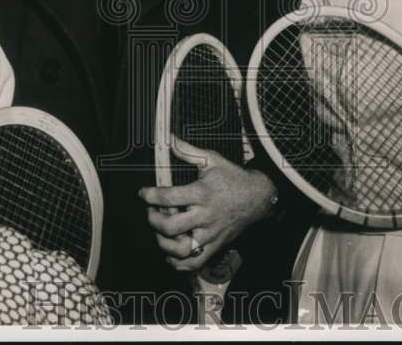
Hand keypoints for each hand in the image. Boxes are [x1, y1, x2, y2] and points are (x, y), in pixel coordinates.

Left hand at [139, 137, 276, 272]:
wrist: (258, 197)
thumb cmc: (233, 177)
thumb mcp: (212, 160)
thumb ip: (189, 152)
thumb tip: (171, 139)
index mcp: (202, 193)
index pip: (169, 197)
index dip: (151, 195)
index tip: (143, 193)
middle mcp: (205, 215)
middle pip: (171, 227)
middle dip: (154, 220)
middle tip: (152, 213)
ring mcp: (210, 233)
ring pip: (181, 249)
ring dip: (163, 243)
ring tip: (160, 233)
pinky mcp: (215, 245)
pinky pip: (194, 262)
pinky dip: (179, 262)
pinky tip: (171, 252)